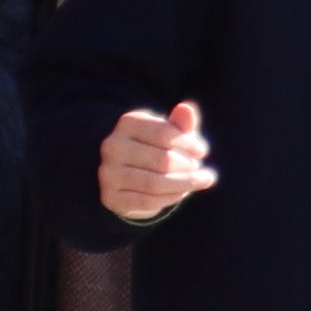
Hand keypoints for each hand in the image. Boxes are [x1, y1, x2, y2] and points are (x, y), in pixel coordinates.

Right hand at [98, 100, 212, 223]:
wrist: (129, 175)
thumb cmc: (158, 148)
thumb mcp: (171, 133)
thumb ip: (181, 123)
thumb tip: (186, 109)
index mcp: (127, 123)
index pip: (164, 133)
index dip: (188, 144)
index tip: (202, 152)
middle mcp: (113, 146)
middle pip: (162, 160)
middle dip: (188, 167)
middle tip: (198, 170)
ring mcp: (108, 172)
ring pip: (155, 183)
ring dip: (183, 184)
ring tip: (199, 181)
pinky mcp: (110, 197)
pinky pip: (146, 202)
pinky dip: (169, 198)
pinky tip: (181, 193)